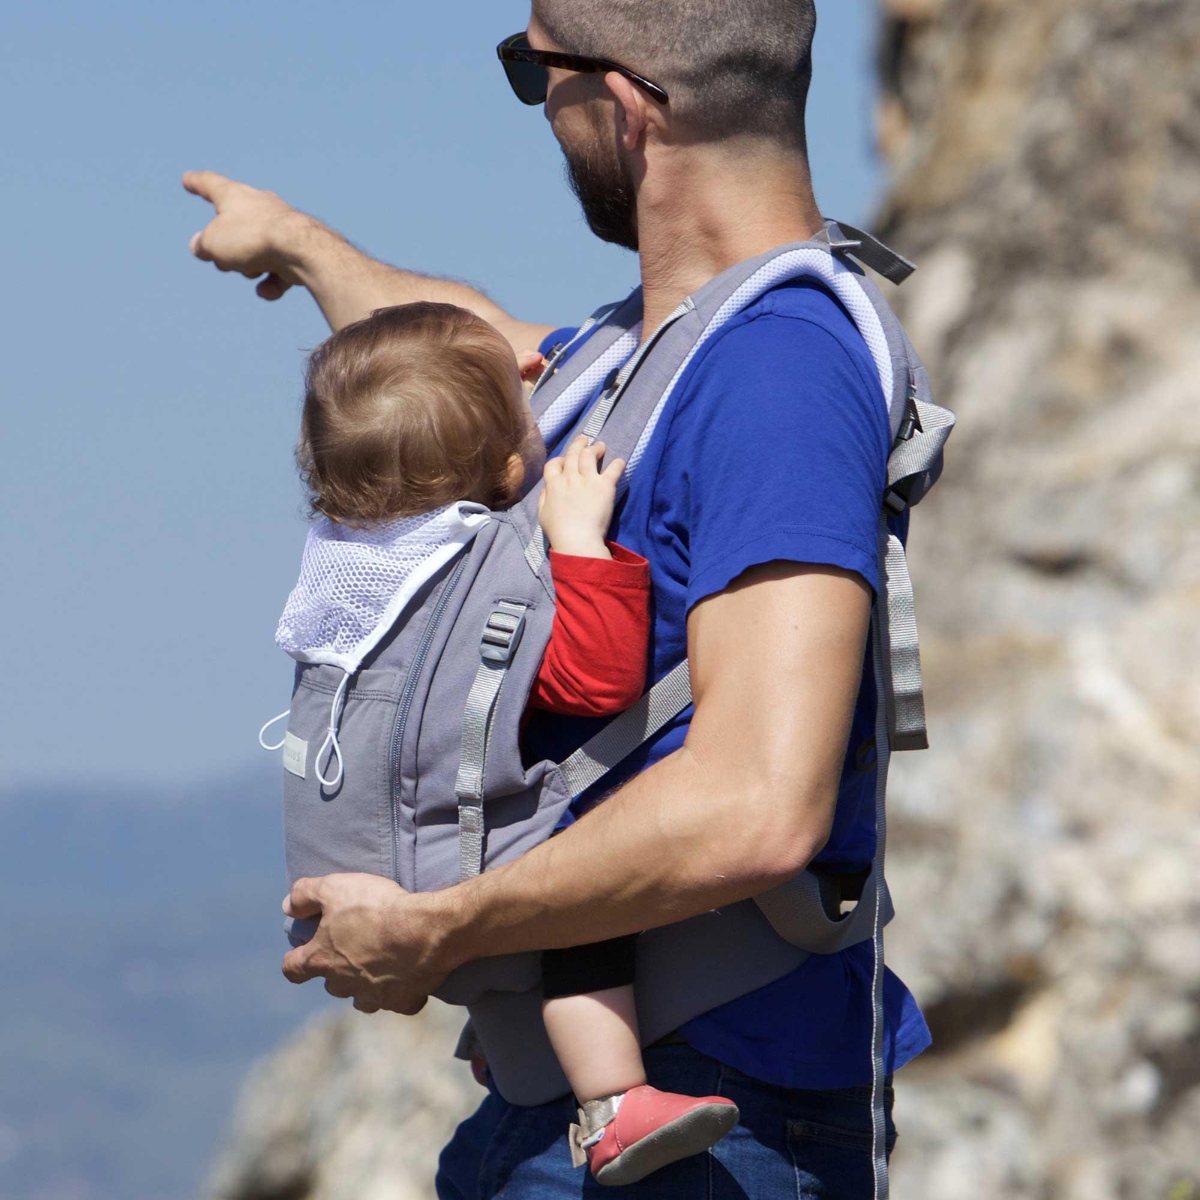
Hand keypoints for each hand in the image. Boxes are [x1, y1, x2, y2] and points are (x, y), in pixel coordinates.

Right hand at [183, 170, 312, 300]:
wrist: (302, 250)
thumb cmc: (252, 238)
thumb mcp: (214, 243)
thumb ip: (203, 245)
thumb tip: (200, 247)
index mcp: (234, 195)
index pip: (209, 184)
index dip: (196, 183)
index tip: (188, 179)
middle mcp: (260, 206)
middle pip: (234, 229)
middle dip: (227, 248)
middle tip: (225, 259)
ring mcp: (281, 228)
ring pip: (254, 254)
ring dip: (249, 267)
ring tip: (253, 267)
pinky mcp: (299, 251)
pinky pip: (278, 273)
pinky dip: (271, 284)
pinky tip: (268, 289)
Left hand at [281, 873, 454, 1014]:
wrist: (425, 931)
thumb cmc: (377, 908)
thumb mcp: (335, 888)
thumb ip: (306, 895)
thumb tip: (288, 905)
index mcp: (322, 959)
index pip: (293, 969)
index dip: (294, 960)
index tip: (299, 954)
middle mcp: (344, 984)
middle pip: (331, 984)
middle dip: (337, 970)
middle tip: (352, 948)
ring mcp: (374, 996)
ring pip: (361, 999)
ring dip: (364, 985)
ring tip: (378, 966)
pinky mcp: (403, 1001)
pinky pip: (397, 1003)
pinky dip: (400, 993)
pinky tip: (408, 979)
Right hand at [538, 435, 623, 557]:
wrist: (577, 539)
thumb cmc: (559, 531)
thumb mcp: (543, 515)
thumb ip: (543, 499)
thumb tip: (545, 490)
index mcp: (553, 485)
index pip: (554, 464)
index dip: (559, 460)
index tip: (563, 461)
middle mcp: (570, 478)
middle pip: (572, 454)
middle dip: (578, 444)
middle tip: (584, 439)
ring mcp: (588, 480)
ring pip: (590, 455)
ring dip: (596, 448)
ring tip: (601, 446)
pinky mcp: (604, 486)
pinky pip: (613, 469)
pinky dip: (618, 464)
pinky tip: (620, 462)